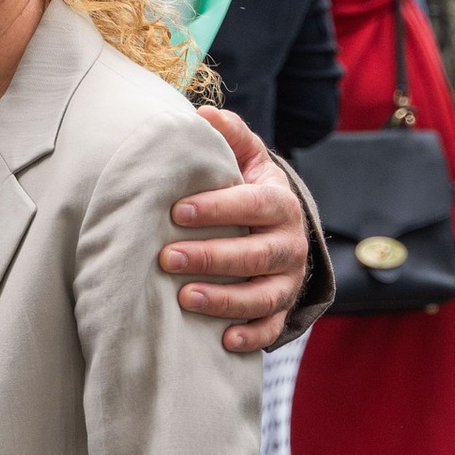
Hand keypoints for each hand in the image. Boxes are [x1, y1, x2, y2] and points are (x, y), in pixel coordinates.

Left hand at [160, 109, 310, 355]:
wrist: (280, 230)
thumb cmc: (249, 190)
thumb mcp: (246, 158)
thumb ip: (229, 135)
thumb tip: (202, 114)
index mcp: (280, 203)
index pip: (253, 204)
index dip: (218, 208)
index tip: (176, 211)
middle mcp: (290, 244)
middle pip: (253, 255)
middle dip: (209, 257)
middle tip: (165, 258)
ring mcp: (287, 281)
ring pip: (261, 296)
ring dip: (223, 300)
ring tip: (183, 298)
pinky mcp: (281, 309)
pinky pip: (270, 328)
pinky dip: (250, 337)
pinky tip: (222, 340)